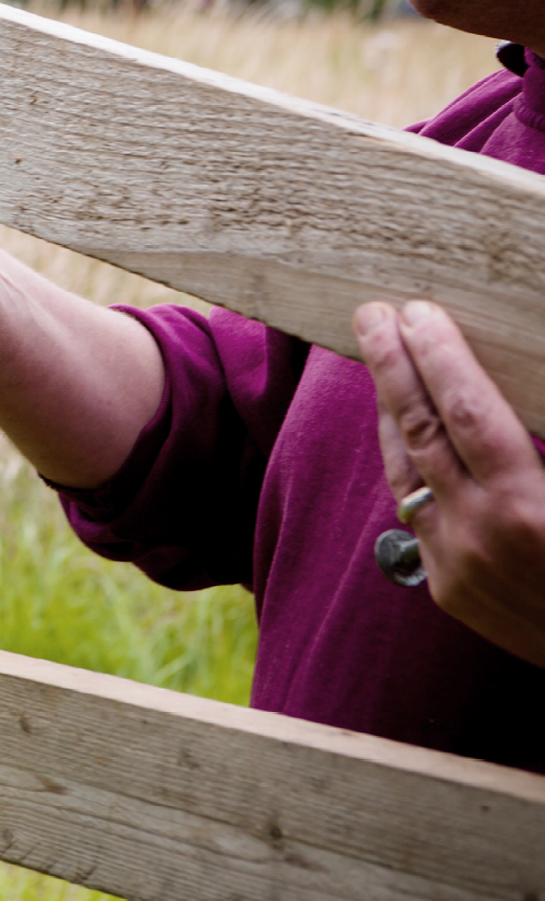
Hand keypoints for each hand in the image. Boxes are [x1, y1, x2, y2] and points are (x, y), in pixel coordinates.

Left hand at [355, 298, 544, 667]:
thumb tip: (528, 383)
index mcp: (528, 508)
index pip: (468, 412)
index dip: (439, 357)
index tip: (418, 311)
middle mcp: (480, 534)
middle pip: (420, 430)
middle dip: (392, 365)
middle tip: (372, 313)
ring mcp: (454, 564)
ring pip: (404, 470)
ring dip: (390, 410)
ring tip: (382, 358)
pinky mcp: (444, 589)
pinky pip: (416, 512)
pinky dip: (409, 465)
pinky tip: (406, 430)